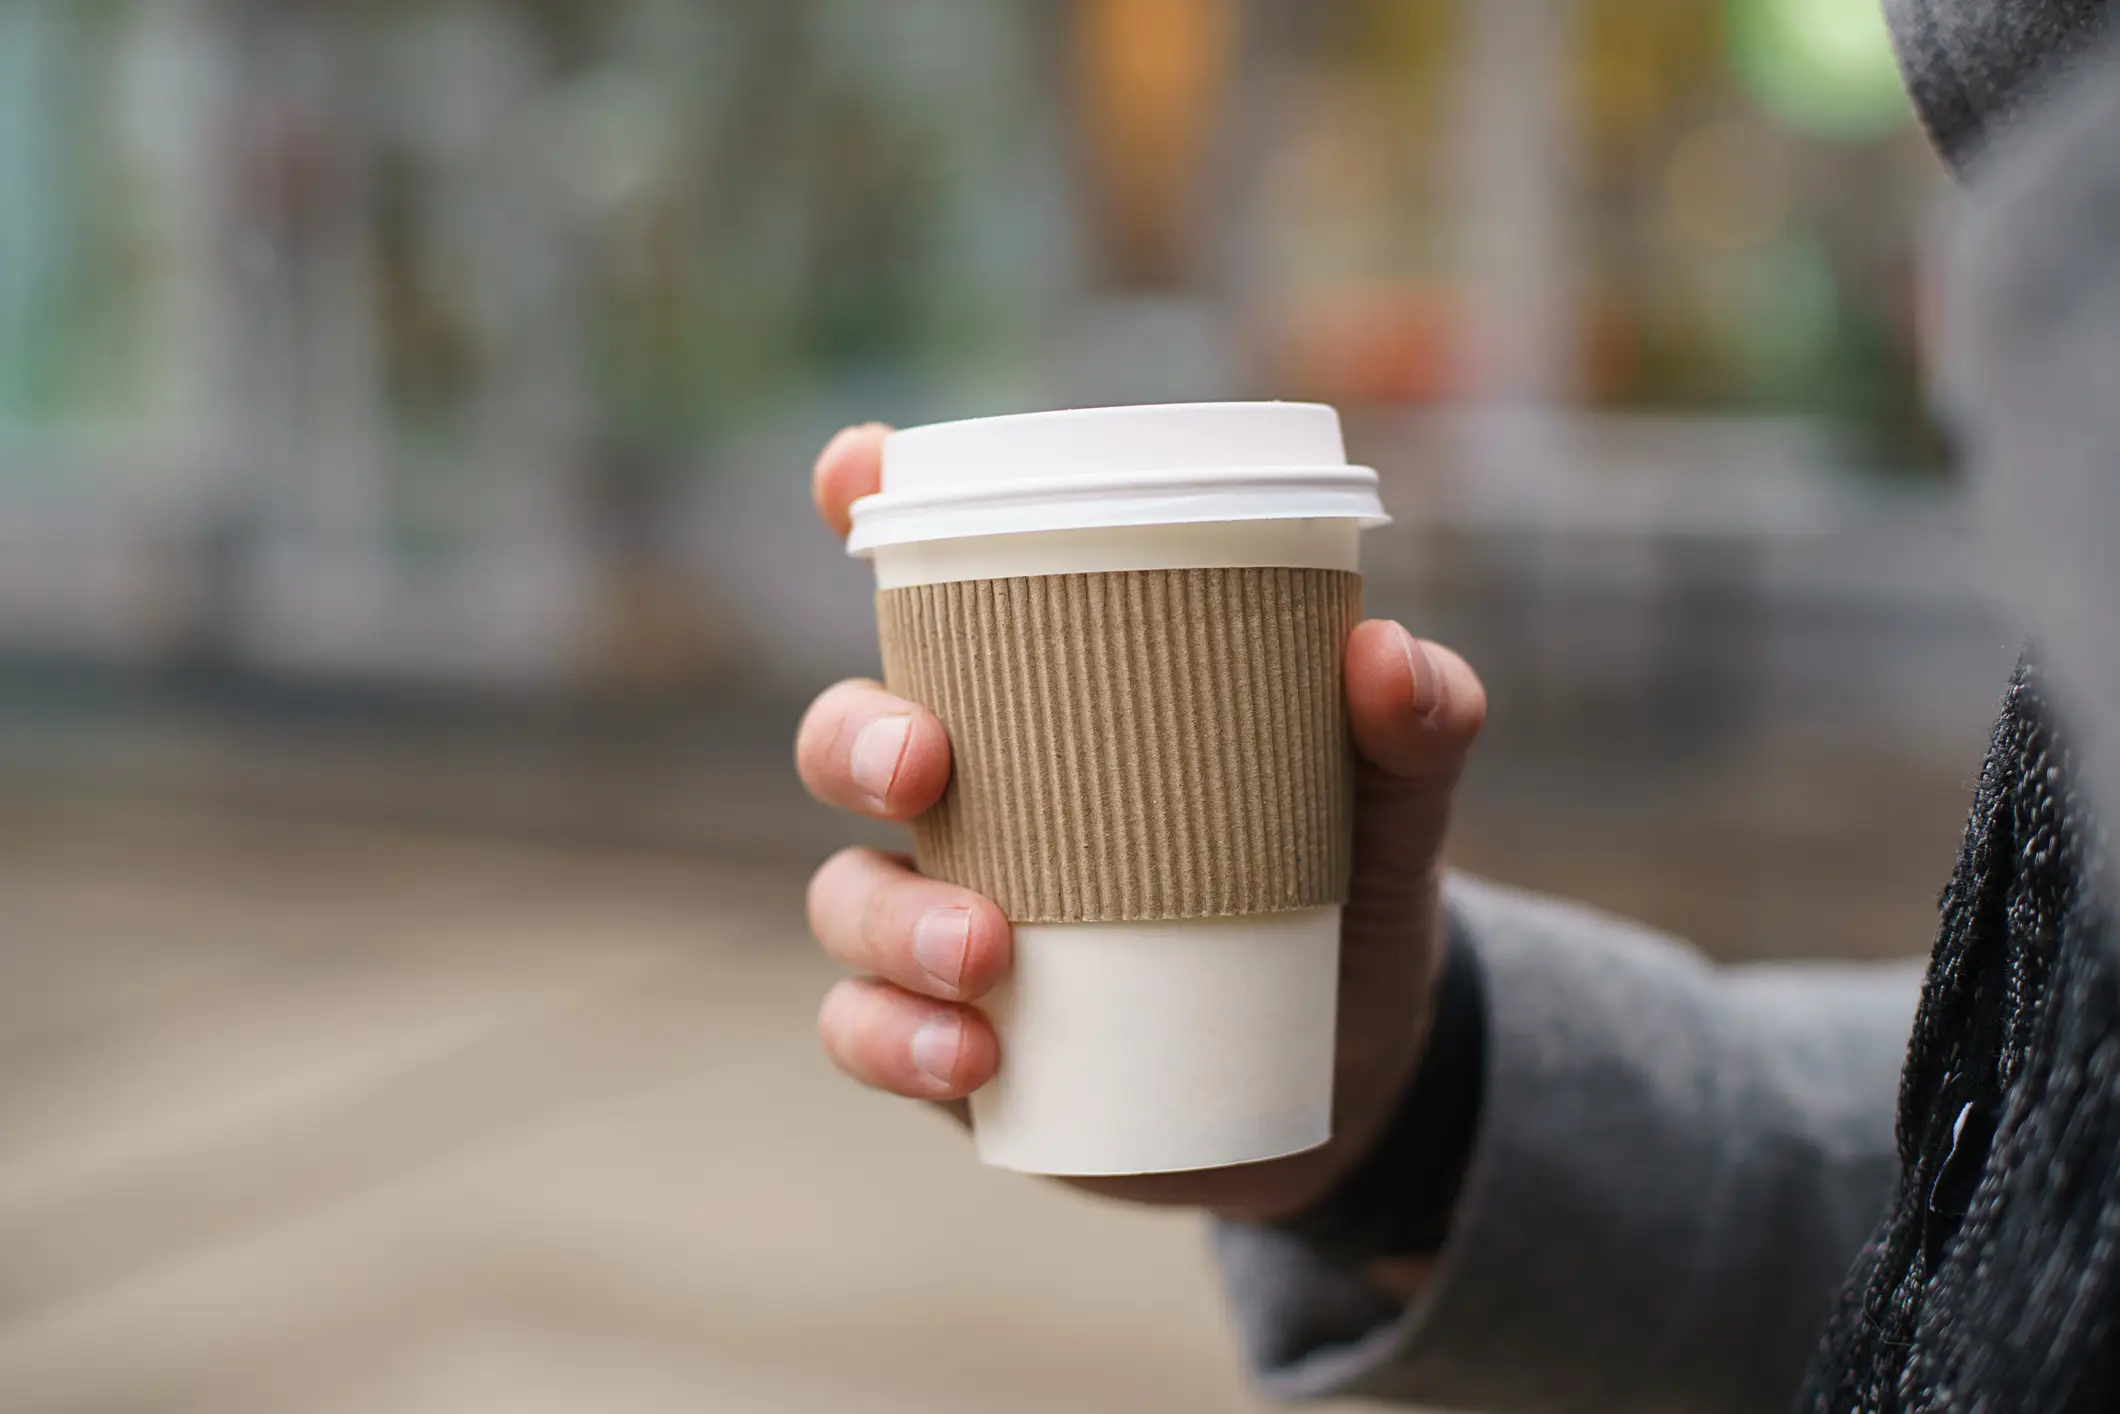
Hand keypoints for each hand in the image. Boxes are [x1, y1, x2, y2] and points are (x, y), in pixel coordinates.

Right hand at [797, 423, 1485, 1222]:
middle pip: (848, 734)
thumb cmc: (1344, 890)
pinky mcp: (949, 1036)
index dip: (867, 506)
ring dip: (890, 917)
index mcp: (1049, 699)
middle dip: (856, 736)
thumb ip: (1414, 726)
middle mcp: (973, 798)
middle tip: (925, 766)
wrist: (1354, 1072)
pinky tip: (974, 1055)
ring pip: (843, 894)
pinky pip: (867, 1031)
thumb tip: (1384, 652)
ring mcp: (946, 917)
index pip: (935, 584)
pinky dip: (896, 1039)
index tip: (857, 468)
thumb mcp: (1392, 803)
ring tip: (986, 954)